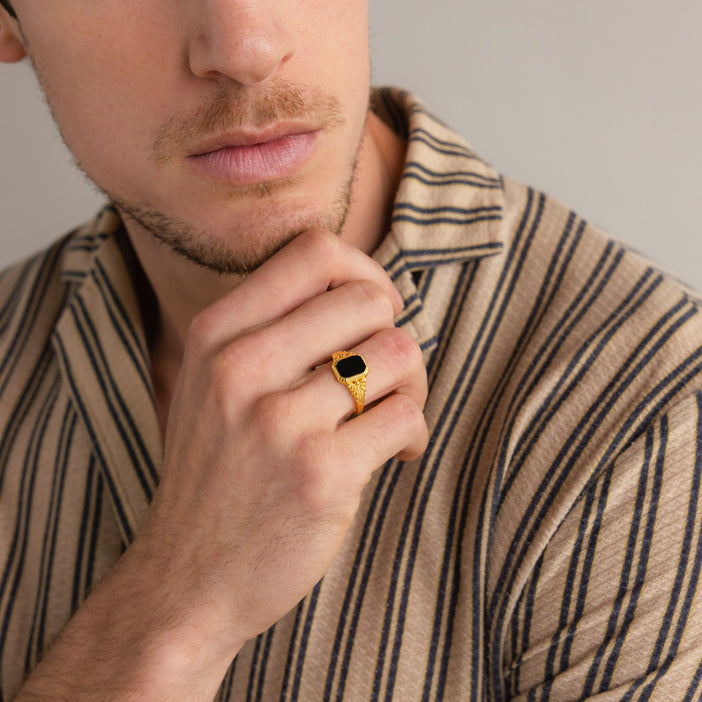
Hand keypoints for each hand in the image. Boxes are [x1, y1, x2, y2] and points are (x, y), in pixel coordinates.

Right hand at [137, 228, 428, 661]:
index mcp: (217, 334)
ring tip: (390, 417)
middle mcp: (241, 367)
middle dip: (393, 334)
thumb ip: (274, 330)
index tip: (371, 315)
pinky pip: (406, 416)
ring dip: (412, 385)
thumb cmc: (217, 474)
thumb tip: (369, 293)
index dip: (363, 273)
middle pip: (368, 300)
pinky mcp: (321, 473)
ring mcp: (280, 421)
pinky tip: (394, 456)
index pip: (315, 252)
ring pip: (397, 353)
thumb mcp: (213, 383)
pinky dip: (414, 433)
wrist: (186, 579)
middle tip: (387, 377)